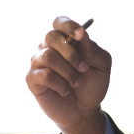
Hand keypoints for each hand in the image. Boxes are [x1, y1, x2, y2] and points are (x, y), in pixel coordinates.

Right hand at [26, 16, 111, 133]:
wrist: (85, 111)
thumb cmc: (92, 85)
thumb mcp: (101, 65)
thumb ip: (92, 49)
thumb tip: (81, 34)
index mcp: (65, 40)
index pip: (59, 22)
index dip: (68, 25)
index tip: (81, 35)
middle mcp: (49, 47)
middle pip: (51, 36)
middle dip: (71, 53)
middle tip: (84, 68)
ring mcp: (38, 62)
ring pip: (48, 56)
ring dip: (68, 71)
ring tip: (77, 82)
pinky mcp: (32, 79)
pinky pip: (44, 74)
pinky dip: (60, 84)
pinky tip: (65, 91)